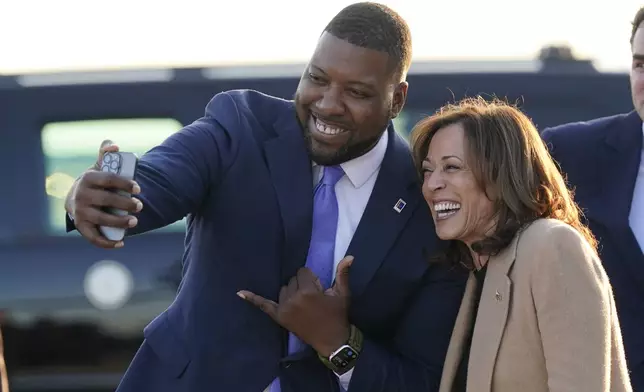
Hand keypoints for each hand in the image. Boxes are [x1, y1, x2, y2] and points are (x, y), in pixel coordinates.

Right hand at [66, 140, 142, 248]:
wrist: (75, 198)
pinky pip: (94, 237)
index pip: (108, 179)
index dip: (124, 183)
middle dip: (125, 204)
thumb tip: (114, 145)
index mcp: (89, 178)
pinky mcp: (81, 226)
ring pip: (101, 218)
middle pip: (106, 200)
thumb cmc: (95, 182)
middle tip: (140, 206)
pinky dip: (107, 242)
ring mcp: (80, 212)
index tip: (138, 189)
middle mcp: (81, 195)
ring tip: (135, 221)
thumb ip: (106, 154)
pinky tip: (122, 243)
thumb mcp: (99, 166)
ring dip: (119, 221)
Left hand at [238, 256, 353, 356]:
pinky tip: (240, 293)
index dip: (312, 279)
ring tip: (303, 303)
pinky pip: (263, 305)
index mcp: (308, 291)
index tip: (320, 289)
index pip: (303, 271)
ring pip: (283, 289)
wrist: (332, 341)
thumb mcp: (342, 294)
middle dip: (302, 284)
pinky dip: (252, 299)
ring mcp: (284, 308)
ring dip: (291, 292)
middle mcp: (293, 298)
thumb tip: (349, 256)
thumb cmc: (337, 315)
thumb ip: (342, 274)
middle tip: (313, 298)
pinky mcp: (278, 317)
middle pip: (292, 279)